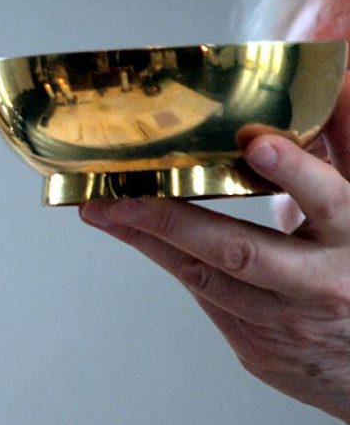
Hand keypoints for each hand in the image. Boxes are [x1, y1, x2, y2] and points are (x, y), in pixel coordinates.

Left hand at [79, 75, 349, 423]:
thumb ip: (349, 143)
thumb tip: (338, 76)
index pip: (330, 201)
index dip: (295, 173)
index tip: (257, 143)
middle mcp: (322, 285)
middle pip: (243, 251)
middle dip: (174, 222)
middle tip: (119, 197)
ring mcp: (286, 323)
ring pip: (206, 278)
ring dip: (148, 240)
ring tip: (100, 209)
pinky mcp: (257, 347)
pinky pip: (203, 297)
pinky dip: (167, 260)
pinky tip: (131, 231)